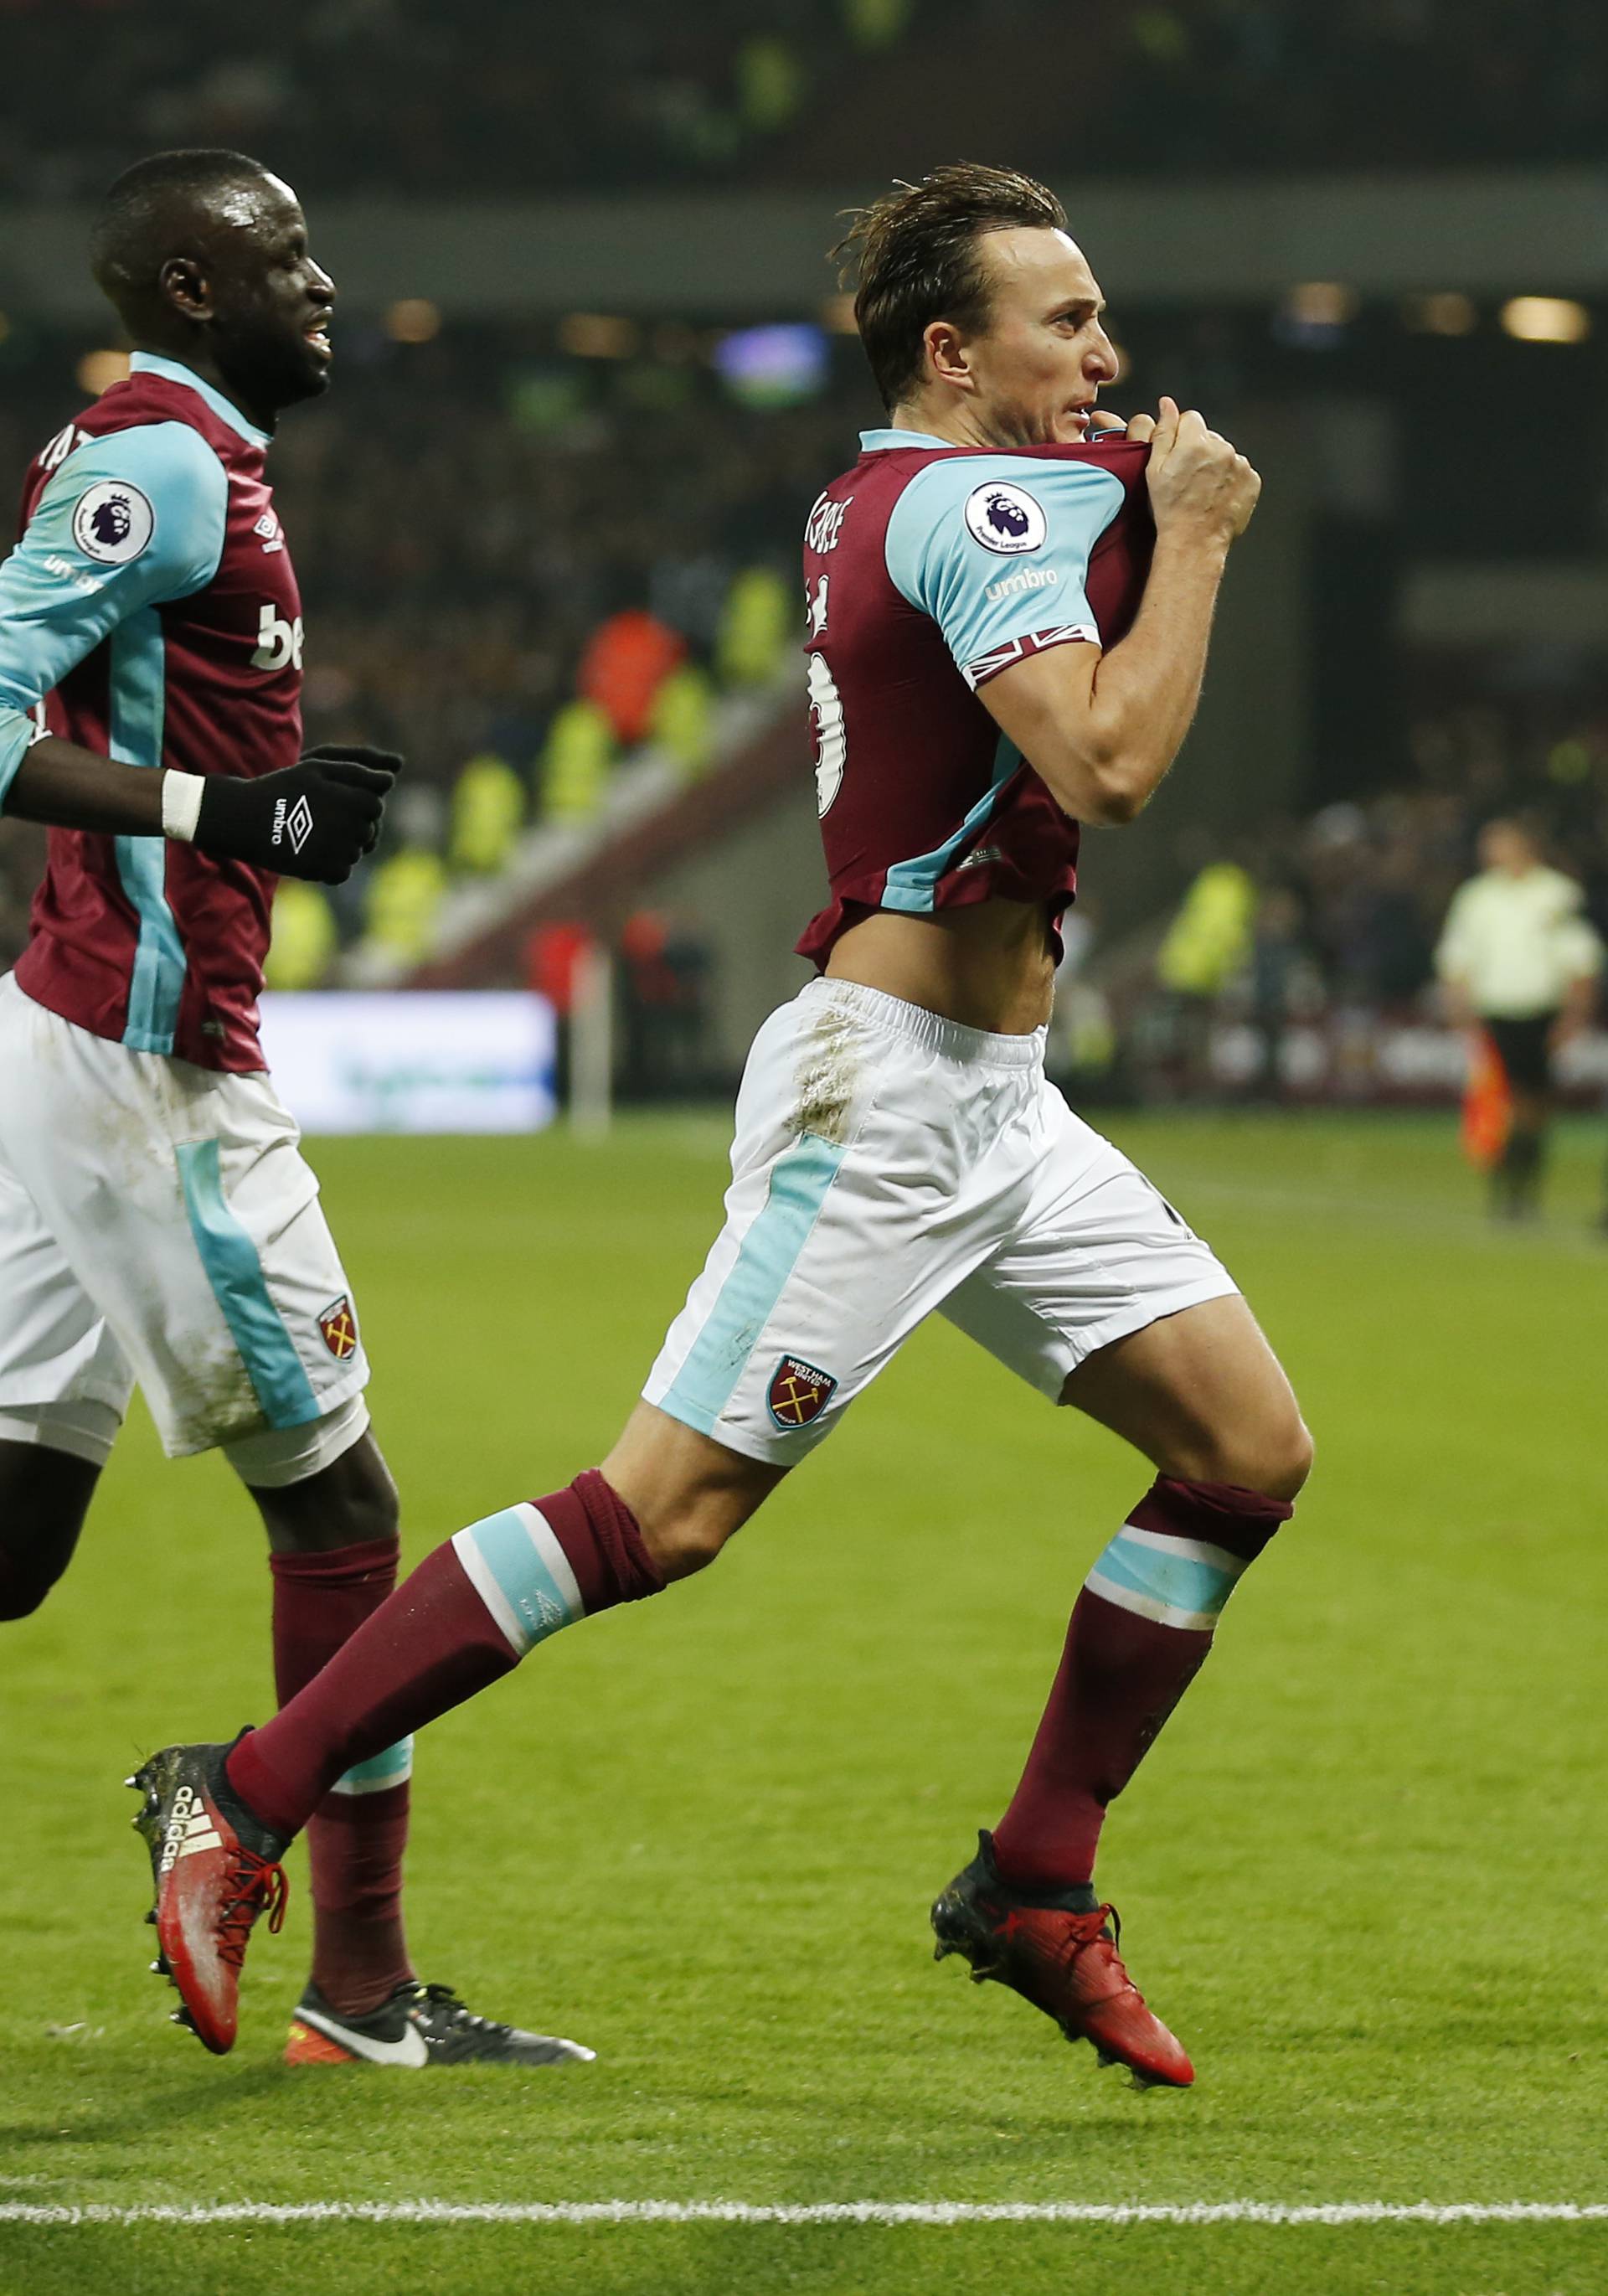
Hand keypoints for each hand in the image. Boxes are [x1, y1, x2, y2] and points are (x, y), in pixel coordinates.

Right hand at [194, 743, 402, 882]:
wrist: (246, 819)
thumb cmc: (284, 788)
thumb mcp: (319, 769)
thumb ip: (360, 771)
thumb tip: (394, 774)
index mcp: (357, 801)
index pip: (375, 803)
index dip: (354, 799)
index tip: (330, 798)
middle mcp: (355, 829)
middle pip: (368, 828)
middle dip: (349, 822)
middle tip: (316, 816)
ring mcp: (343, 853)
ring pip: (356, 850)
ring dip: (339, 843)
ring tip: (310, 832)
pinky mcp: (328, 872)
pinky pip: (343, 871)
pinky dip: (329, 863)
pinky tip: (309, 850)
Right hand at [1143, 395, 1260, 543]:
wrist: (1194, 541)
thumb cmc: (1170, 509)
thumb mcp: (1154, 469)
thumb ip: (1162, 432)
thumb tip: (1167, 405)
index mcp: (1195, 442)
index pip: (1190, 419)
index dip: (1180, 436)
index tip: (1177, 457)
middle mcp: (1222, 448)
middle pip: (1209, 435)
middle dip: (1199, 450)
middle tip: (1188, 478)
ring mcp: (1240, 464)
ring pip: (1225, 452)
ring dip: (1216, 465)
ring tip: (1202, 489)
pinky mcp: (1252, 480)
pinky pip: (1239, 470)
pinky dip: (1230, 479)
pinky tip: (1217, 495)